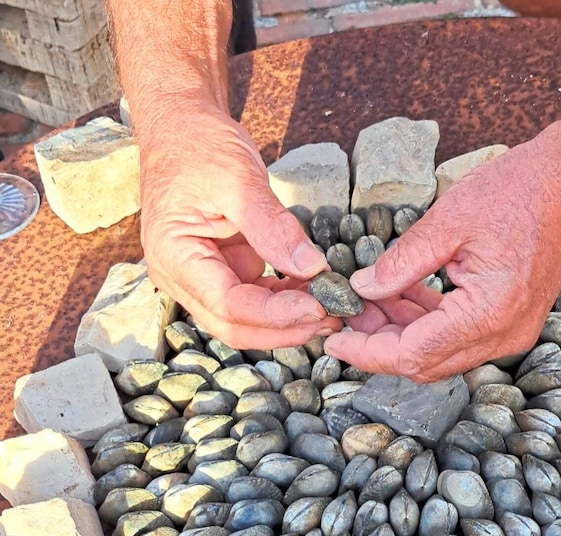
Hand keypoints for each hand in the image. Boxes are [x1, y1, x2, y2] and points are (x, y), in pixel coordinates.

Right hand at [138, 104, 340, 349]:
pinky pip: (254, 300)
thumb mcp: (238, 178)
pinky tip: (315, 292)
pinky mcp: (222, 272)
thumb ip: (273, 226)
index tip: (320, 307)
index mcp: (174, 256)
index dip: (276, 315)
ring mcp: (201, 279)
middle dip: (284, 329)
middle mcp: (180, 278)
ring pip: (245, 321)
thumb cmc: (199, 143)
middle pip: (234, 326)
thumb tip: (312, 268)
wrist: (183, 126)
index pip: (228, 306)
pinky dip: (285, 300)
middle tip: (332, 319)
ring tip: (331, 307)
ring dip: (288, 320)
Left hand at [326, 123, 560, 381]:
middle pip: (424, 364)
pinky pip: (457, 339)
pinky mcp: (511, 324)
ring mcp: (511, 334)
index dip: (368, 352)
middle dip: (379, 345)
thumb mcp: (448, 220)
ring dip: (401, 335)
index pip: (413, 355)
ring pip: (439, 355)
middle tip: (344, 317)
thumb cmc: (521, 190)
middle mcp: (503, 335)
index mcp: (488, 313)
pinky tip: (402, 297)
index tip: (334, 338)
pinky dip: (426, 324)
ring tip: (366, 302)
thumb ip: (401, 263)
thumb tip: (360, 291)